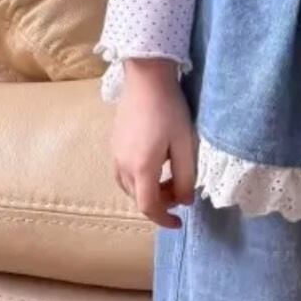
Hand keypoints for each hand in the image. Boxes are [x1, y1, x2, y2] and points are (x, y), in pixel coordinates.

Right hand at [111, 59, 197, 229]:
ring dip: (150, 190)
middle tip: (181, 190)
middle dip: (160, 202)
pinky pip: (125, 173)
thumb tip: (185, 201)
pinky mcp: (114, 144)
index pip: (149, 207)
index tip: (179, 223)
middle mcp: (123, 166)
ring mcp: (115, 154)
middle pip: (139, 198)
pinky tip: (156, 162)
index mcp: (142, 168)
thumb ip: (186, 176)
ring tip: (170, 177)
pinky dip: (140, 178)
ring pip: (130, 187)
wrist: (146, 77)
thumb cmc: (169, 108)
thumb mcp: (185, 143)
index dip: (164, 219)